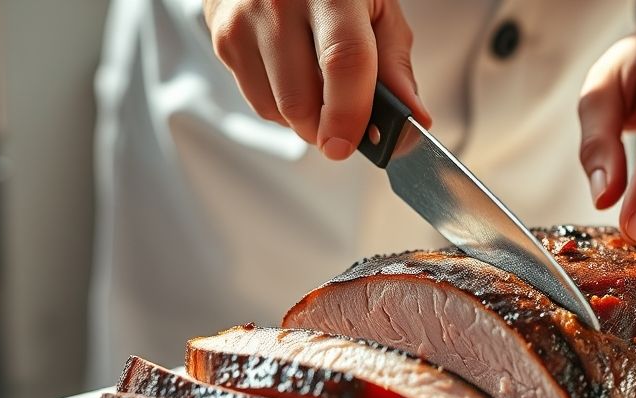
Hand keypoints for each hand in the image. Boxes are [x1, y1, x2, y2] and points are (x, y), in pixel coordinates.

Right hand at [204, 0, 430, 159]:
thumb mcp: (377, 10)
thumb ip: (395, 66)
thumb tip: (413, 119)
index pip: (343, 61)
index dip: (349, 113)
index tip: (350, 145)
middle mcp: (280, 1)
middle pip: (300, 98)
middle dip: (326, 129)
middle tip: (344, 127)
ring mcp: (243, 19)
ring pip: (276, 109)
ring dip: (304, 121)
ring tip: (320, 91)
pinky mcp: (221, 36)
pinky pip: (257, 100)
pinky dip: (282, 106)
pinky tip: (293, 77)